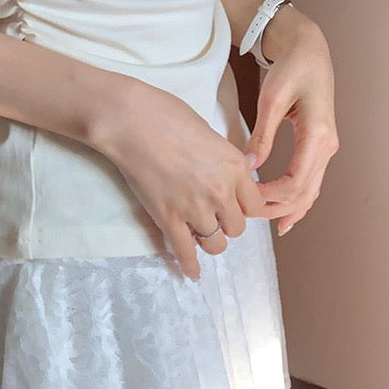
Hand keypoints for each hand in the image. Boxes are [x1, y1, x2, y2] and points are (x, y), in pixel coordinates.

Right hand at [92, 78, 266, 279]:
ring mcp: (195, 208)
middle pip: (237, 227)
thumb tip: (248, 166)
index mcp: (235, 167)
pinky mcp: (169, 219)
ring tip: (200, 234)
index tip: (235, 206)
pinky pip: (185, 252)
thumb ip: (229, 158)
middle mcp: (221, 191)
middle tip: (213, 215)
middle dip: (226, 223)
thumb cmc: (169, 115)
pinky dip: (190, 265)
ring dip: (209, 240)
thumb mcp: (211, 132)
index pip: (255, 205)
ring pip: (216, 244)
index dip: (244, 207)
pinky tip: (192, 273)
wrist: (133, 121)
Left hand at [244, 11, 338, 235]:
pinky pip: (312, 180)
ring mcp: (327, 147)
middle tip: (248, 215)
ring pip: (311, 190)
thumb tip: (249, 167)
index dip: (270, 197)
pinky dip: (299, 199)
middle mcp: (328, 145)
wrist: (310, 50)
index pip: (296, 181)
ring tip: (265, 221)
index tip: (245, 198)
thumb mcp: (272, 98)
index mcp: (318, 134)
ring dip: (288, 207)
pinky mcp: (320, 145)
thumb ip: (262, 134)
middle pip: (305, 192)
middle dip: (277, 208)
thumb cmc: (291, 68)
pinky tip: (285, 214)